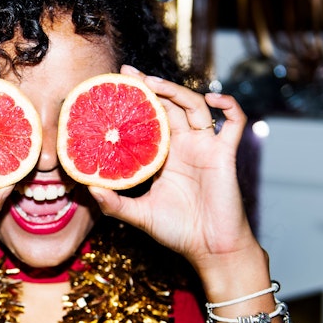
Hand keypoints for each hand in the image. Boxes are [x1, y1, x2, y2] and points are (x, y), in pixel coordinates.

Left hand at [89, 66, 258, 271]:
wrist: (210, 250)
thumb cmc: (177, 232)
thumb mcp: (138, 215)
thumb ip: (114, 203)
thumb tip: (88, 187)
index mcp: (164, 156)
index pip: (149, 119)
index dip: (136, 101)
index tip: (115, 85)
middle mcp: (184, 146)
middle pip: (169, 105)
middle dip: (151, 87)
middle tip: (129, 73)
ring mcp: (206, 147)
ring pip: (195, 106)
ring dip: (176, 91)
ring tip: (154, 83)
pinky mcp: (225, 154)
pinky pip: (235, 122)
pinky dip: (229, 105)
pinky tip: (213, 98)